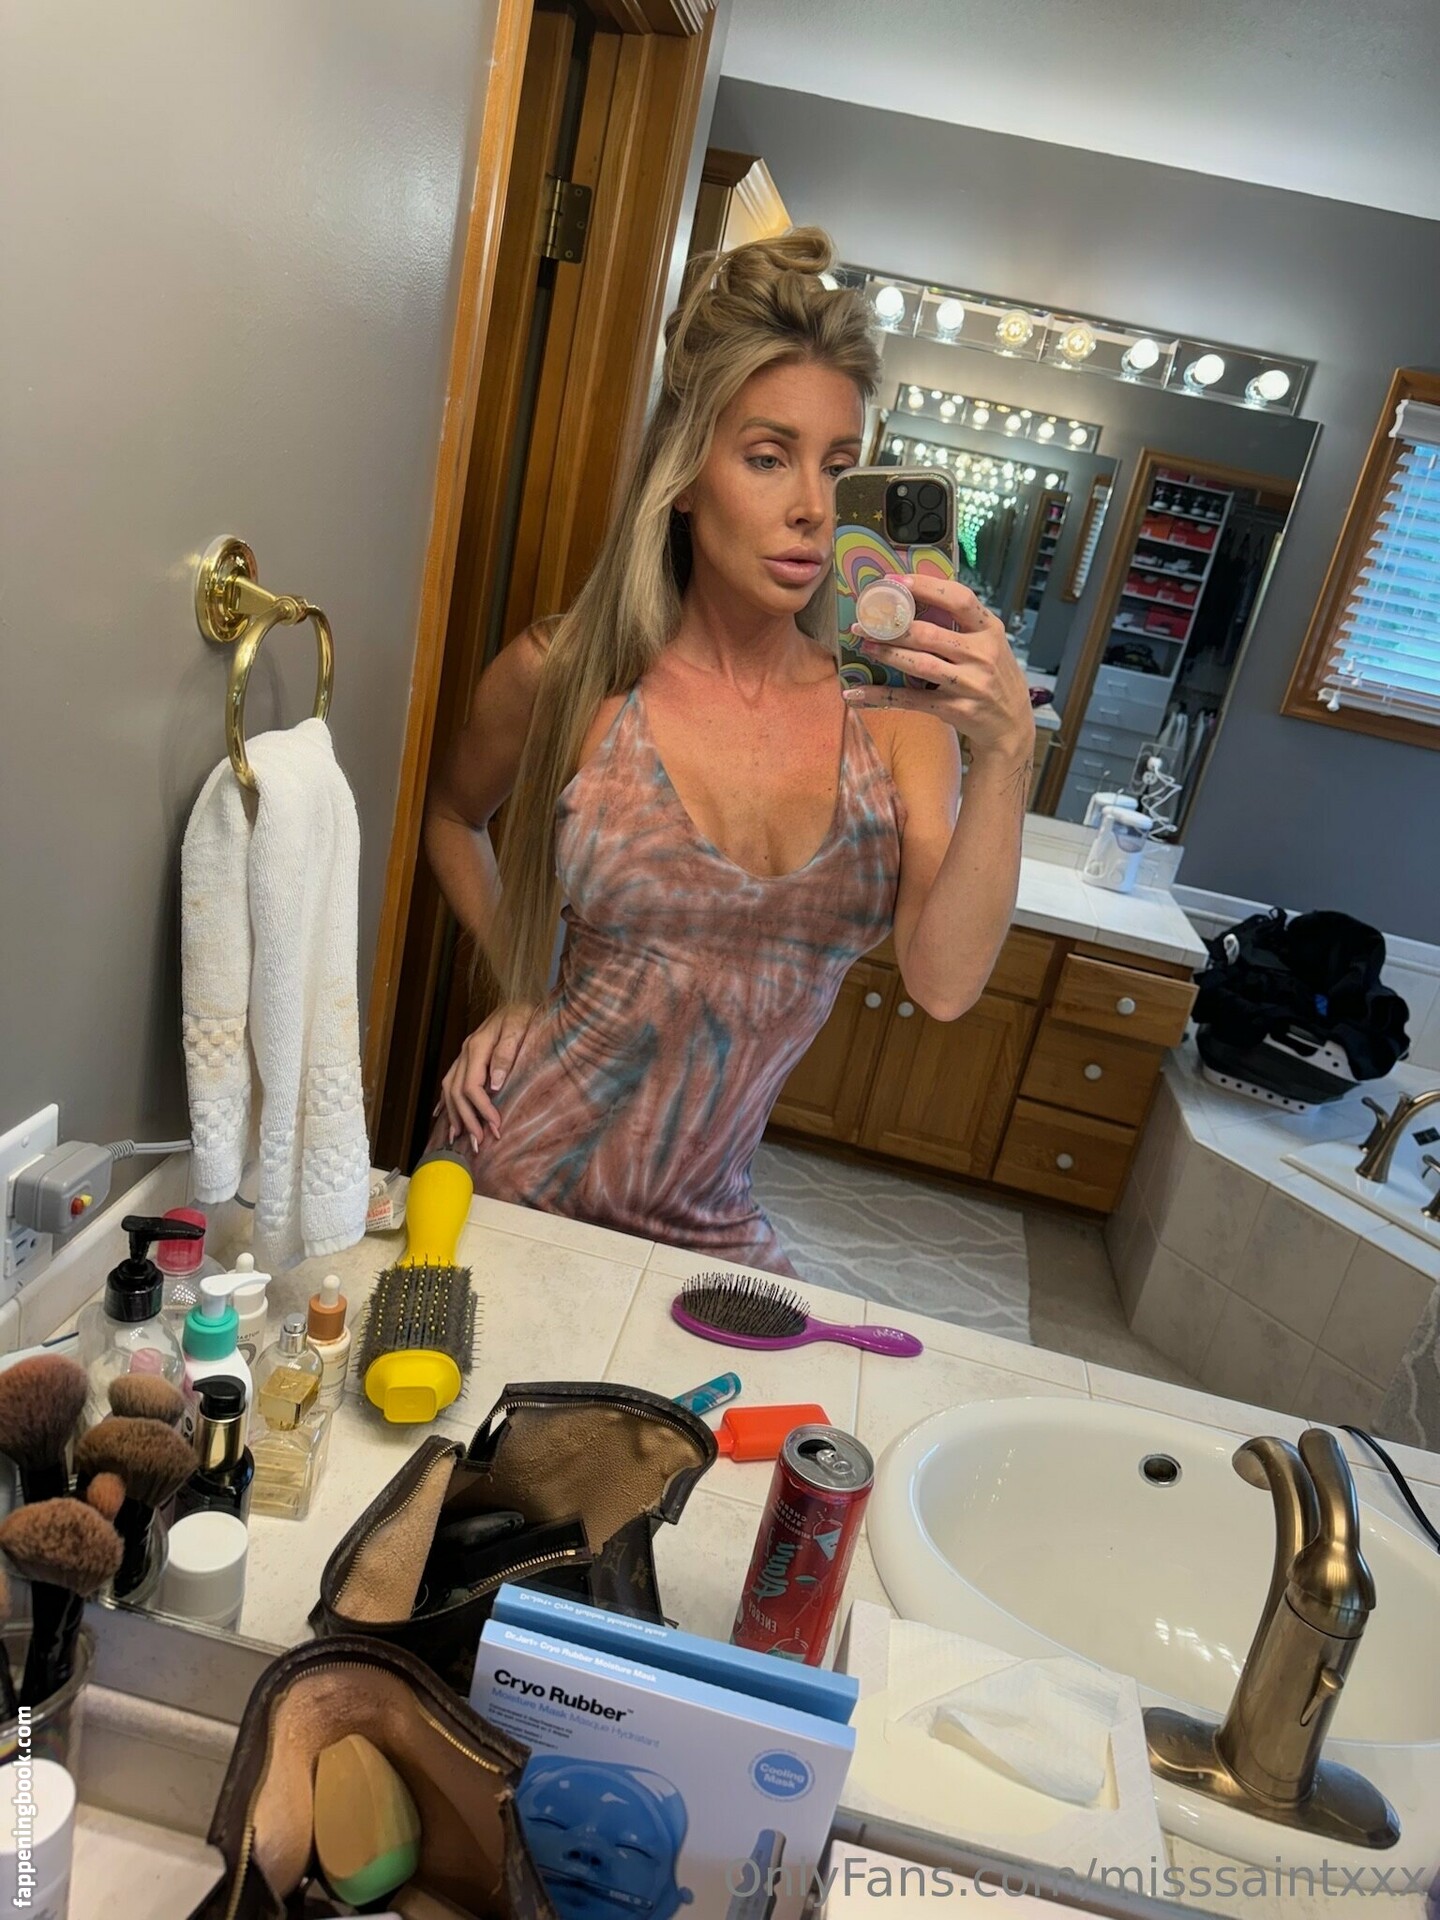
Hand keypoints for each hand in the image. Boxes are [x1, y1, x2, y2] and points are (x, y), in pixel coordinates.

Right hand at [436, 1001, 537, 1151]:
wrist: (518, 999)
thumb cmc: (523, 1013)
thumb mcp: (519, 1028)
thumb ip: (506, 1054)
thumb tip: (495, 1084)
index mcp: (477, 1047)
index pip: (472, 1086)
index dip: (481, 1109)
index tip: (495, 1126)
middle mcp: (465, 1052)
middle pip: (457, 1092)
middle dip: (467, 1119)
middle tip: (479, 1142)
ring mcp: (462, 1055)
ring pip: (449, 1090)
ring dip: (455, 1115)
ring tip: (461, 1137)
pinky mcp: (466, 1058)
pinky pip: (450, 1082)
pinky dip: (446, 1102)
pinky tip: (443, 1117)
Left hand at [843, 573, 1036, 762]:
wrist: (1011, 725)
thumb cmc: (995, 677)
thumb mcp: (990, 644)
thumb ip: (962, 625)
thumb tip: (915, 599)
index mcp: (990, 630)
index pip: (959, 599)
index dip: (926, 587)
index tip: (895, 582)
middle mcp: (982, 654)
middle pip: (929, 634)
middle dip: (892, 627)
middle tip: (865, 622)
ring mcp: (969, 684)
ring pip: (919, 664)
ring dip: (887, 654)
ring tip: (865, 646)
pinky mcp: (955, 709)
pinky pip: (911, 700)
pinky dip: (881, 695)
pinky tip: (858, 693)